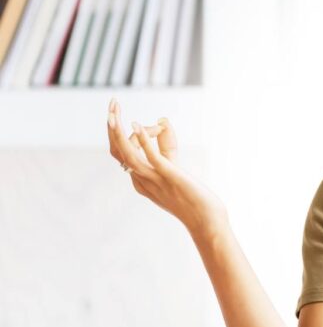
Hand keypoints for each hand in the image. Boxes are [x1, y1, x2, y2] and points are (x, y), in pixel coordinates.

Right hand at [106, 97, 226, 239]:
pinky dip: (143, 141)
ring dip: (118, 133)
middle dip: (112, 127)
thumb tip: (163, 121)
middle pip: (118, 152)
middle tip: (111, 103)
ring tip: (113, 113)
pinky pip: (152, 158)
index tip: (115, 112)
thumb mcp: (174, 172)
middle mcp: (142, 181)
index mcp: (141, 181)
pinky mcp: (169, 176)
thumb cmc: (194, 199)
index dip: (114, 134)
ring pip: (128, 155)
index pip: (120, 155)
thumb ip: (166, 149)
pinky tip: (137, 124)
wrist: (206, 222)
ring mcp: (155, 179)